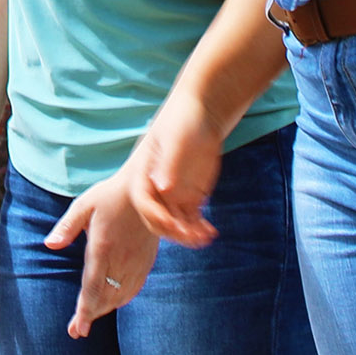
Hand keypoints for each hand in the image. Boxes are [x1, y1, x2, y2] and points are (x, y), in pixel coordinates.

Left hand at [46, 175, 161, 336]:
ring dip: (106, 309)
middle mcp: (121, 260)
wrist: (150, 190)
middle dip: (91, 316)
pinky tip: (113, 303)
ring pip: (121, 296)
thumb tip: (49, 245)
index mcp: (103, 248)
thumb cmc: (111, 195)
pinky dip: (122, 299)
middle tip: (78, 331)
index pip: (92, 288)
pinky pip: (134, 288)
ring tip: (90, 318)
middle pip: (105, 298)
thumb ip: (66, 227)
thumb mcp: (84, 205)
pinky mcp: (147, 261)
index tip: (77, 329)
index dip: (84, 311)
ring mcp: (137, 262)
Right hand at [122, 99, 223, 245]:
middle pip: (158, 219)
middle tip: (189, 235)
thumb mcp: (174, 140)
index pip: (143, 202)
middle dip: (172, 230)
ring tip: (204, 238)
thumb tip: (162, 187)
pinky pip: (192, 219)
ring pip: (176, 223)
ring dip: (188, 234)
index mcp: (143, 174)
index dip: (155, 215)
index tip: (173, 224)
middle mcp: (156, 189)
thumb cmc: (182, 121)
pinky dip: (200, 229)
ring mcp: (173, 196)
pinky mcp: (191, 198)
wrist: (201, 116)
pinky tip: (211, 233)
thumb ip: (168, 164)